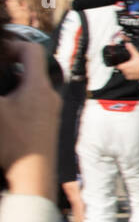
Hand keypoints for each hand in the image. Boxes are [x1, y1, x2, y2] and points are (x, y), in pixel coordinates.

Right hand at [0, 41, 59, 199]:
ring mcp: (51, 108)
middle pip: (32, 66)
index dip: (13, 46)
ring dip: (14, 81)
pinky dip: (20, 95)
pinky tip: (7, 107)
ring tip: (1, 89)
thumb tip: (3, 93)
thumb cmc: (14, 143)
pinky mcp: (49, 120)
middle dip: (11, 64)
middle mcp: (50, 94)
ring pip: (33, 83)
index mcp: (38, 86)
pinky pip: (35, 98)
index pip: (32, 50)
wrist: (34, 175)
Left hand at [117, 41, 138, 80]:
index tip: (120, 62)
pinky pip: (130, 76)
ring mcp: (130, 75)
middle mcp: (126, 72)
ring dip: (126, 70)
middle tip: (127, 63)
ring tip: (131, 67)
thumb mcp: (137, 54)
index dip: (118, 63)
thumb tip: (128, 44)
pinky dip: (131, 74)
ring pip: (125, 73)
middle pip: (121, 69)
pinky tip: (134, 71)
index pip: (117, 66)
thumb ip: (131, 49)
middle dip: (123, 66)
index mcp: (125, 66)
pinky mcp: (134, 78)